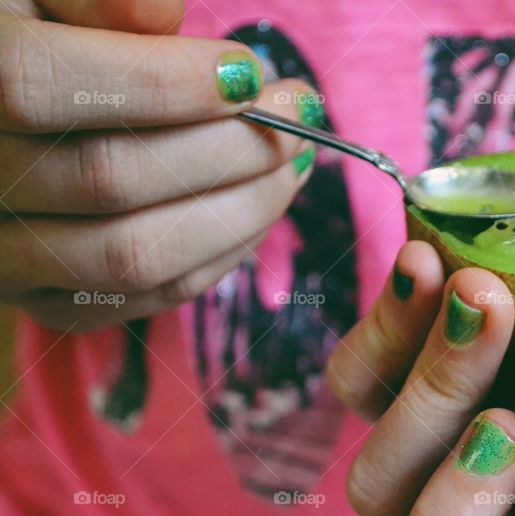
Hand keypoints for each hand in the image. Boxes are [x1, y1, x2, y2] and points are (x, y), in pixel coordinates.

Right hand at [0, 0, 316, 330]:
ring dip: (240, 211)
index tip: (247, 72)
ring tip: (292, 163)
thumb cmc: (44, 44)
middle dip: (228, 146)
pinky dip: (221, 255)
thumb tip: (162, 17)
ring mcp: (4, 255)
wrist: (12, 125)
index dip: (159, 81)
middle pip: (109, 179)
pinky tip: (258, 206)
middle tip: (297, 112)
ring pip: (136, 256)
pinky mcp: (48, 301)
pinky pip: (150, 296)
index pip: (42, 85)